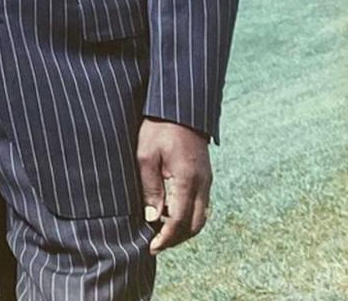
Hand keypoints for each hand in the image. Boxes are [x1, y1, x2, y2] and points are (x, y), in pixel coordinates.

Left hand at [137, 117, 211, 254]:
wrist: (179, 105)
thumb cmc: (158, 127)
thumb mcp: (146, 155)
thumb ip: (150, 188)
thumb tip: (153, 218)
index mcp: (188, 180)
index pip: (180, 221)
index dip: (166, 238)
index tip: (151, 247)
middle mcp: (202, 183)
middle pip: (195, 225)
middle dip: (176, 238)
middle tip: (156, 243)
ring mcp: (206, 179)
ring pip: (201, 216)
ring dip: (183, 228)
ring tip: (161, 231)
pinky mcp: (205, 174)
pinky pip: (201, 204)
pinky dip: (188, 215)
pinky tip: (171, 212)